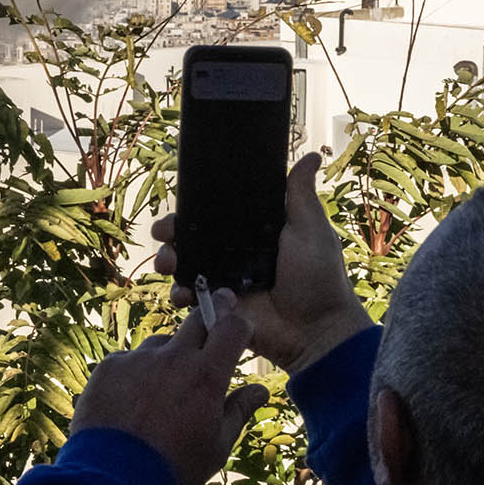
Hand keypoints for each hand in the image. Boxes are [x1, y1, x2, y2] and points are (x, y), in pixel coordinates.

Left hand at [71, 291, 265, 484]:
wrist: (114, 478)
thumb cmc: (175, 465)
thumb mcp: (217, 445)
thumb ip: (239, 411)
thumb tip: (261, 390)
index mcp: (207, 375)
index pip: (231, 328)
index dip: (238, 322)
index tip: (238, 325)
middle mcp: (174, 358)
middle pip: (196, 321)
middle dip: (208, 317)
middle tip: (211, 321)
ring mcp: (138, 359)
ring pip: (161, 343)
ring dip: (168, 356)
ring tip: (162, 390)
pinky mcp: (110, 366)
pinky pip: (129, 360)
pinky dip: (135, 373)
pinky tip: (131, 401)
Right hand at [152, 152, 373, 375]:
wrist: (316, 329)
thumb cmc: (319, 277)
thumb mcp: (310, 230)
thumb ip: (300, 196)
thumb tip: (312, 155)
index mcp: (253, 234)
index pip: (215, 216)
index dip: (193, 209)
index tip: (180, 205)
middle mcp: (234, 255)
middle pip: (192, 239)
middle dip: (171, 235)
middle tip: (164, 234)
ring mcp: (224, 282)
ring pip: (185, 267)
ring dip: (169, 262)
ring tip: (168, 264)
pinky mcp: (218, 308)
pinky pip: (191, 298)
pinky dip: (180, 294)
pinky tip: (181, 293)